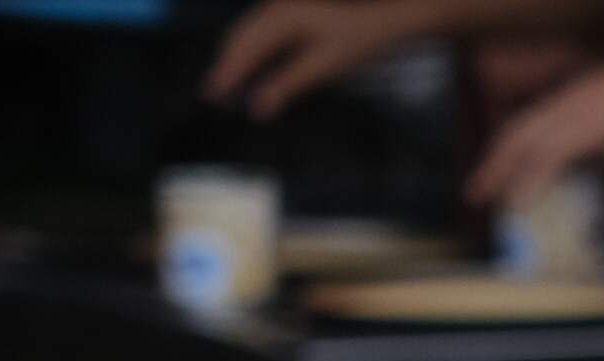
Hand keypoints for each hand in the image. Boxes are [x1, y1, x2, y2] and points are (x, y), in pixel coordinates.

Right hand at [206, 0, 435, 111]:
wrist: (391, 18)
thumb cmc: (361, 40)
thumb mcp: (325, 65)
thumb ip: (288, 84)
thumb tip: (257, 108)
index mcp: (281, 17)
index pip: (244, 48)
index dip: (226, 72)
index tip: (213, 95)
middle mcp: (277, 7)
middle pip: (241, 37)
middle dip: (226, 64)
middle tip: (213, 94)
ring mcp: (284, 7)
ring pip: (249, 32)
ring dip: (238, 57)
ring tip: (227, 84)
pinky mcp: (293, 12)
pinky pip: (262, 31)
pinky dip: (253, 50)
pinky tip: (254, 67)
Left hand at [466, 29, 603, 207]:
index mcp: (583, 101)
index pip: (535, 125)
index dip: (513, 151)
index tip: (498, 175)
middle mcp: (572, 102)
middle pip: (521, 132)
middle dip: (496, 164)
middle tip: (475, 193)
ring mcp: (579, 111)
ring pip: (527, 143)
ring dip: (502, 173)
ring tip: (484, 199)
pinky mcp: (589, 126)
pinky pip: (550, 156)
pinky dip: (530, 180)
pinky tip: (517, 202)